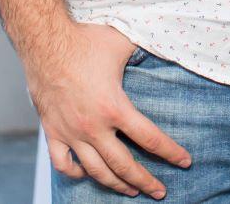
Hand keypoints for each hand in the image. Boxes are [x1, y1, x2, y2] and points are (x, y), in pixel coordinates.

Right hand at [30, 22, 190, 198]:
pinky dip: (75, 173)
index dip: (171, 153)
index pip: (150, 139)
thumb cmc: (85, 40)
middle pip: (124, 166)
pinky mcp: (52, 130)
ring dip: (116, 185)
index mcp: (115, 108)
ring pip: (96, 171)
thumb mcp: (123, 42)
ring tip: (131, 191)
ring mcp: (71, 132)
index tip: (185, 162)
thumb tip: (168, 43)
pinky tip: (86, 174)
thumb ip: (147, 48)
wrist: (44, 40)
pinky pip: (62, 163)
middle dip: (146, 181)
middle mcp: (94, 127)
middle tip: (160, 192)